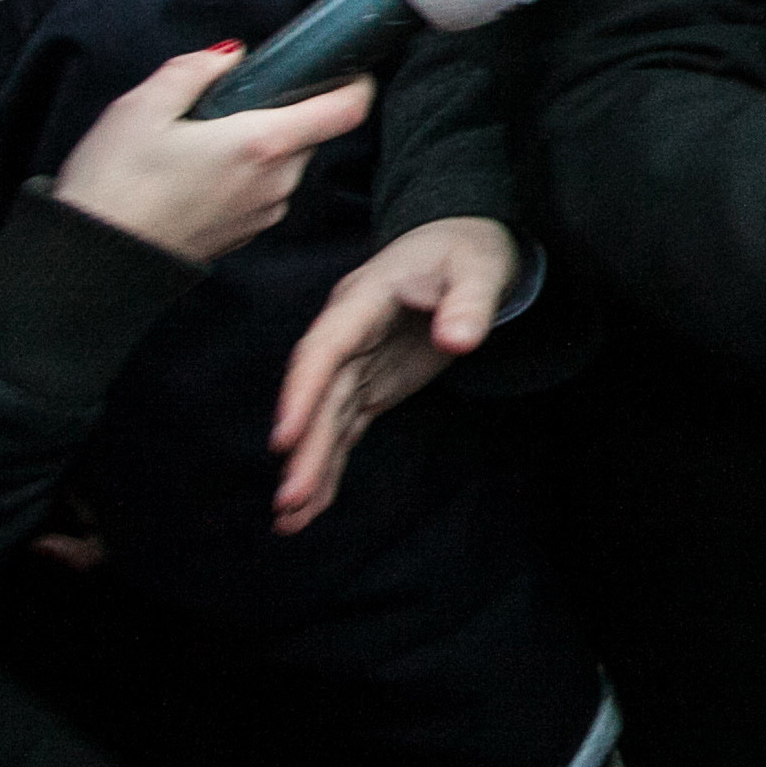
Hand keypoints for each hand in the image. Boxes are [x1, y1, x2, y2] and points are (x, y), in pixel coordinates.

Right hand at [52, 46, 375, 264]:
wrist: (91, 261)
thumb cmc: (114, 184)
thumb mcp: (142, 106)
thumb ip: (194, 70)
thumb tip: (230, 57)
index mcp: (261, 144)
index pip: (345, 111)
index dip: (356, 83)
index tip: (349, 67)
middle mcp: (276, 183)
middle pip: (309, 135)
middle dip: (282, 112)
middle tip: (230, 104)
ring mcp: (263, 214)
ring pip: (284, 164)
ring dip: (259, 146)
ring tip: (200, 142)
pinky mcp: (244, 234)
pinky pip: (262, 192)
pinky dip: (243, 176)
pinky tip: (194, 174)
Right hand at [270, 217, 517, 532]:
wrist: (463, 247)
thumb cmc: (468, 252)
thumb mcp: (479, 268)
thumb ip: (470, 302)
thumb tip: (459, 340)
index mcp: (363, 301)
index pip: (323, 351)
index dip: (301, 393)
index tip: (285, 437)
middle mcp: (348, 336)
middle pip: (318, 396)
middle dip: (303, 447)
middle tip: (290, 499)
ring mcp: (356, 363)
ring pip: (325, 420)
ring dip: (309, 467)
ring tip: (290, 520)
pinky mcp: (369, 385)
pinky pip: (343, 428)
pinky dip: (329, 464)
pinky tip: (311, 505)